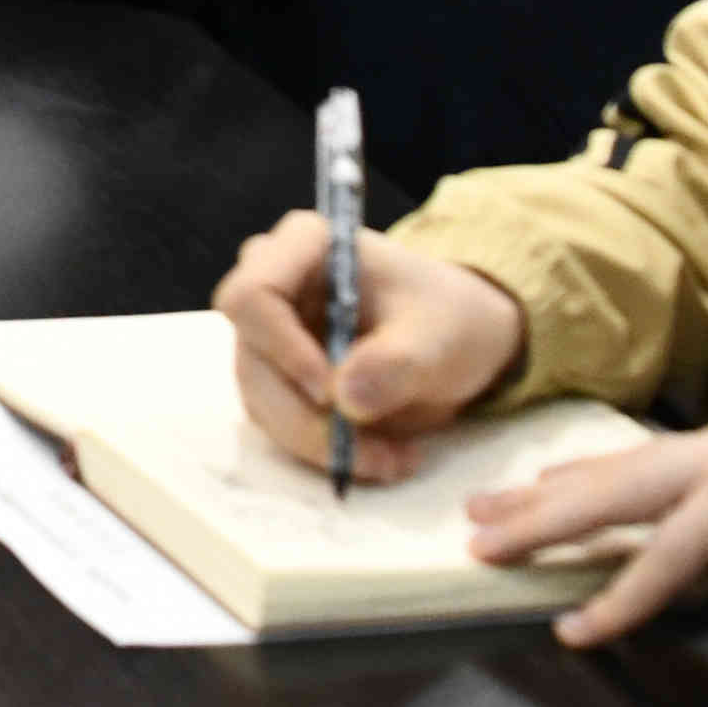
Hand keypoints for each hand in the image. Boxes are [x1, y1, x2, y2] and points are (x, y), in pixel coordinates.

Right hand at [209, 215, 527, 489]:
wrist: (454, 340)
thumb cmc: (447, 317)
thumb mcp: (439, 335)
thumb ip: (396, 362)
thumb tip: (345, 400)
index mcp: (304, 246)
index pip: (253, 295)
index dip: (281, 348)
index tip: (330, 394)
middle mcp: (273, 286)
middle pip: (253, 360)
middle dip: (308, 418)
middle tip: (374, 453)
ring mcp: (269, 336)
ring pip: (262, 402)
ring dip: (321, 444)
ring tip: (393, 459)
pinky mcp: (277, 380)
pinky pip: (281, 425)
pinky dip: (326, 452)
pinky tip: (381, 456)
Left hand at [461, 410, 707, 649]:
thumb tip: (680, 563)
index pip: (645, 461)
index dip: (583, 480)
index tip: (532, 493)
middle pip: (615, 471)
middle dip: (542, 496)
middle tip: (483, 514)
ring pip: (615, 500)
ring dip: (545, 529)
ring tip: (490, 553)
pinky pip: (657, 564)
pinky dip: (615, 601)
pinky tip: (579, 628)